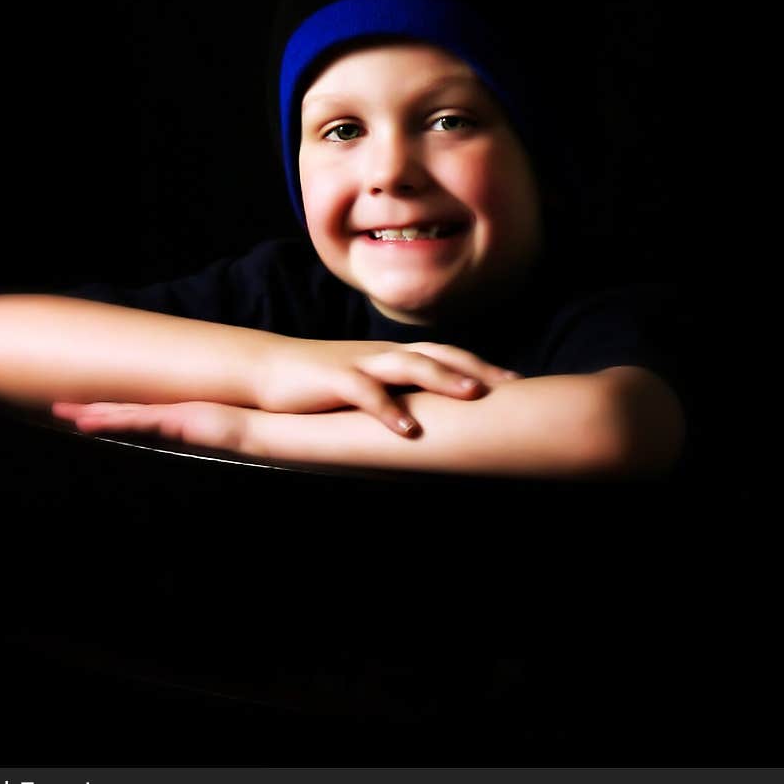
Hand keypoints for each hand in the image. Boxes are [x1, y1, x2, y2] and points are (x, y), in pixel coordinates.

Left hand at [51, 399, 248, 451]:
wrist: (249, 430)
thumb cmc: (228, 437)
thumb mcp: (196, 439)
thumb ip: (181, 438)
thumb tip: (174, 441)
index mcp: (164, 419)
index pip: (127, 415)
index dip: (103, 413)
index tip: (79, 413)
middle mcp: (160, 413)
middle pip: (117, 410)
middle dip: (86, 409)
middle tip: (58, 406)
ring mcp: (165, 414)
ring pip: (120, 412)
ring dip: (91, 413)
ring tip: (64, 412)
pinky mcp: (171, 418)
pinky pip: (136, 419)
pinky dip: (113, 420)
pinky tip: (93, 422)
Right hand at [254, 336, 522, 437]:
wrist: (267, 370)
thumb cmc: (320, 383)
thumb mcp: (366, 384)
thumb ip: (397, 392)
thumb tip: (431, 416)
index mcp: (393, 355)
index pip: (446, 354)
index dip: (481, 364)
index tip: (517, 381)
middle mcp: (382, 353)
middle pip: (438, 353)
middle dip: (476, 367)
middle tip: (512, 384)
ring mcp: (359, 363)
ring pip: (408, 364)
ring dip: (442, 378)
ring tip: (472, 394)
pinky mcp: (334, 380)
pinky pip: (365, 393)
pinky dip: (388, 409)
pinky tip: (408, 429)